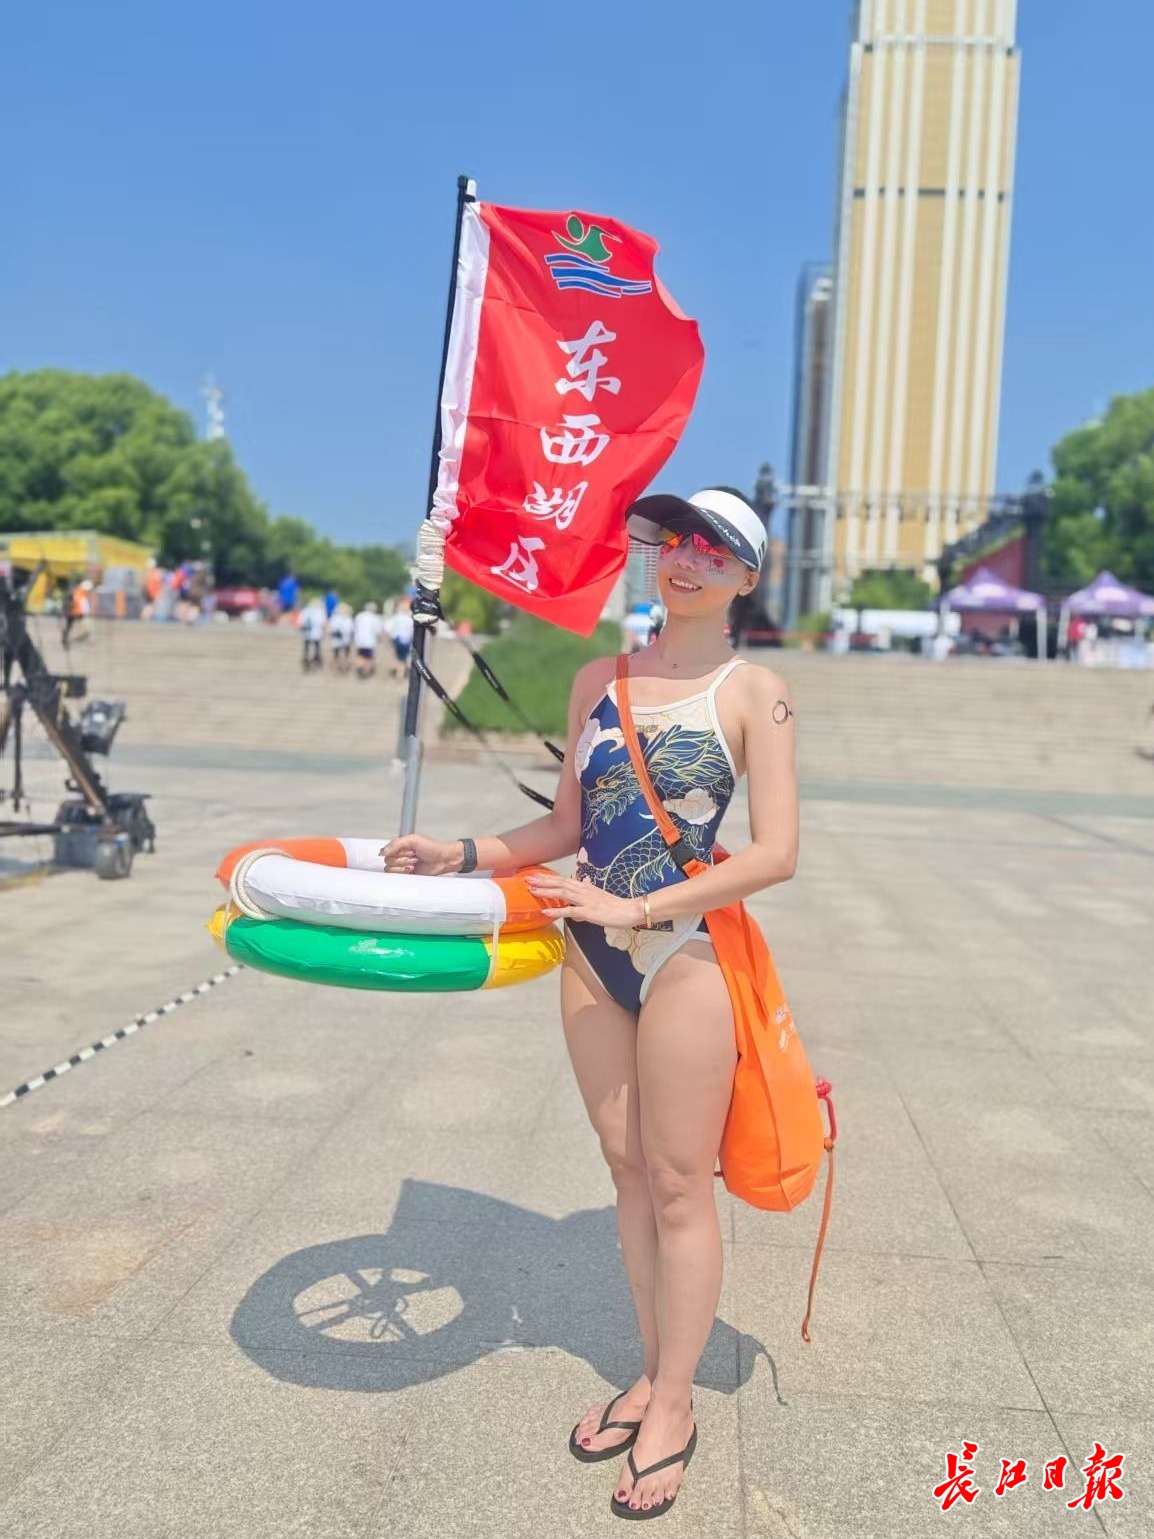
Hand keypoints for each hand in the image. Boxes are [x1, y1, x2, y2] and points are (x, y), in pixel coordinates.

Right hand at [381, 834, 462, 875]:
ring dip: (403, 865)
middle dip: (401, 858)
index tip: (406, 850)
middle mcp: (400, 856)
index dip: (394, 851)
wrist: (444, 859)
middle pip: (388, 860)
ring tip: (414, 863)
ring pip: (391, 869)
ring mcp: (403, 866)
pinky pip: (396, 877)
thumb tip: (383, 852)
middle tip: (413, 856)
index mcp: (401, 846)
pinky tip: (412, 869)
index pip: (387, 850)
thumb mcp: (413, 840)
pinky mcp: (407, 875)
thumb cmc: (433, 848)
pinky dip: (403, 872)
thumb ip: (396, 844)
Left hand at [525, 873, 643, 928]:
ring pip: (562, 893)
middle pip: (559, 883)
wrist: (629, 910)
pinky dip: (556, 910)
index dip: (548, 878)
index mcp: (584, 887)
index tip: (535, 875)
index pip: (563, 879)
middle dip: (542, 881)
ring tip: (531, 890)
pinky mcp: (588, 911)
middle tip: (526, 879)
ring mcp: (585, 900)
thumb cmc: (615, 907)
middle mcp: (583, 890)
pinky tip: (545, 911)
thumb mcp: (596, 902)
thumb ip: (583, 905)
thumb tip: (573, 913)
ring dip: (546, 891)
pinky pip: (569, 911)